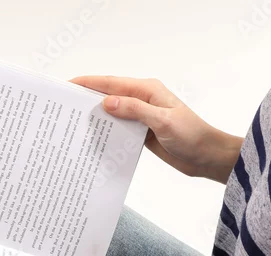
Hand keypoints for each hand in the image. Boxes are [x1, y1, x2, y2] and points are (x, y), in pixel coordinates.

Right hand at [70, 75, 241, 183]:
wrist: (207, 156)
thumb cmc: (192, 136)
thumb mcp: (162, 121)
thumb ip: (135, 110)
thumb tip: (107, 102)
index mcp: (147, 90)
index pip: (111, 83)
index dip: (88, 83)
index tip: (67, 85)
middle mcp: (142, 100)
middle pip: (108, 96)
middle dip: (86, 99)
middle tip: (63, 106)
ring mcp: (140, 116)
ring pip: (111, 113)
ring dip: (95, 117)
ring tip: (71, 123)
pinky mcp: (140, 132)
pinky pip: (118, 128)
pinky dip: (105, 131)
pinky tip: (91, 138)